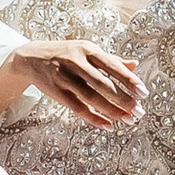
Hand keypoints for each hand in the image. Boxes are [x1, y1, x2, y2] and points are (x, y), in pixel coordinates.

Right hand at [15, 38, 143, 126]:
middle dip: (123, 99)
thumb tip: (135, 64)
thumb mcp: (87, 50)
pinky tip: (108, 125)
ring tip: (127, 120)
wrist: (31, 57)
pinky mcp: (57, 92)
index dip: (129, 80)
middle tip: (139, 111)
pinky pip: (78, 108)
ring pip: (92, 98)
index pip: (112, 66)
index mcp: (88, 49)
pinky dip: (94, 118)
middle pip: (104, 84)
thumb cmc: (66, 53)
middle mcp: (76, 62)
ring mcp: (65, 78)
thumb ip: (111, 59)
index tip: (143, 92)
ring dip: (112, 111)